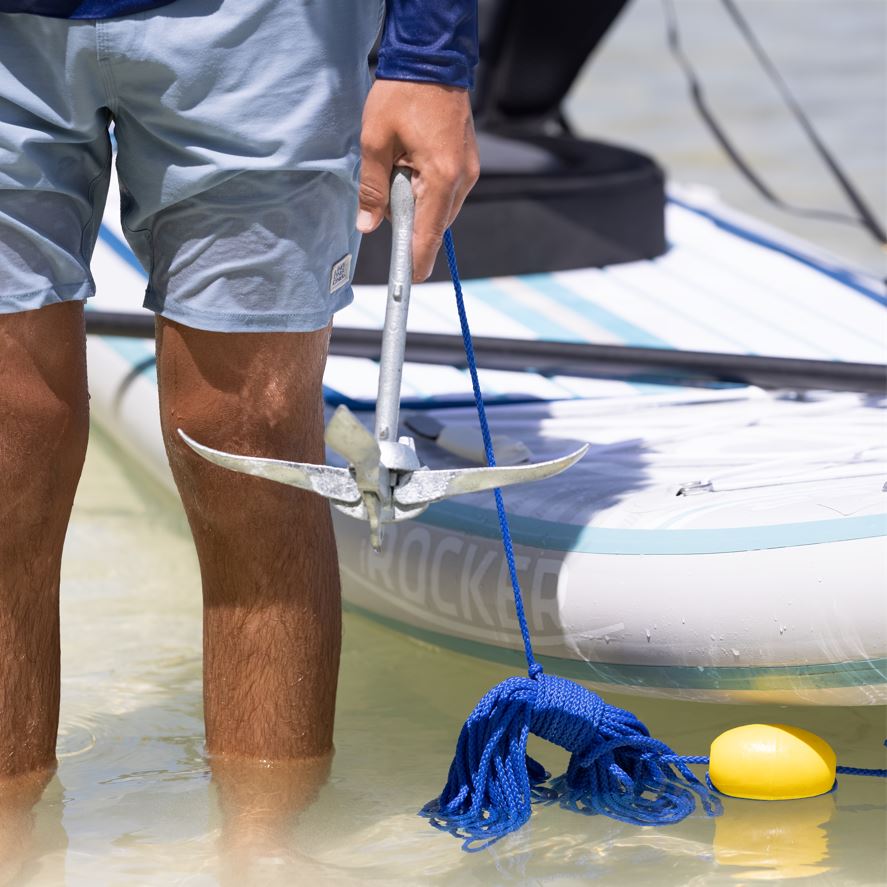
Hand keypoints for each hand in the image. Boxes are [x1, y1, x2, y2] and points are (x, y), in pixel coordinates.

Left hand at [357, 80, 479, 281]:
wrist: (432, 58)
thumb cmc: (402, 95)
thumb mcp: (374, 142)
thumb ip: (371, 188)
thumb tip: (368, 224)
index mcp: (441, 177)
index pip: (429, 234)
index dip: (416, 261)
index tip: (408, 282)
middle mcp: (462, 179)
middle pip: (434, 224)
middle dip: (408, 221)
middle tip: (385, 196)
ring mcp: (468, 171)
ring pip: (439, 209)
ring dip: (416, 203)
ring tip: (397, 171)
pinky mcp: (467, 163)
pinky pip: (444, 192)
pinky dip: (425, 190)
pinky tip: (409, 166)